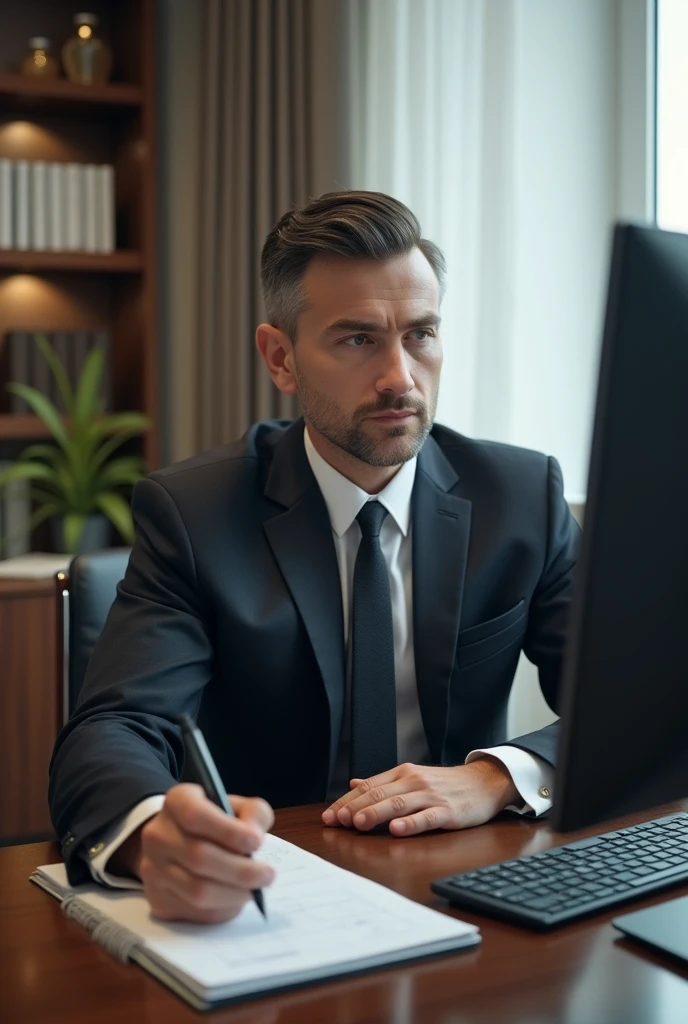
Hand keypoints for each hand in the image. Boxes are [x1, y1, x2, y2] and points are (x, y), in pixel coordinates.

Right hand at [110, 783, 275, 922]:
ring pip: (197, 891)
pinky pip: (194, 912)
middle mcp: (157, 834)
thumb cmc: (216, 823)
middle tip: (267, 875)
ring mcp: (152, 869)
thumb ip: (254, 813)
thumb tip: (254, 836)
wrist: (181, 843)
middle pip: (198, 858)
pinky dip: (222, 909)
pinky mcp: (157, 900)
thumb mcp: (237, 806)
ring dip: (234, 894)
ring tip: (255, 889)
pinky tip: (235, 898)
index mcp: (177, 801)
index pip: (194, 815)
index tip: (257, 841)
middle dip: (240, 870)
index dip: (228, 831)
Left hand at [321, 758, 520, 836]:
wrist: (484, 782)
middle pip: (379, 794)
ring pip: (398, 804)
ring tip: (358, 824)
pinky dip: (411, 823)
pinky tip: (397, 830)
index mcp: (403, 774)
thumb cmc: (446, 785)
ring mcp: (431, 795)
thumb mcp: (412, 778)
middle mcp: (414, 781)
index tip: (329, 816)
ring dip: (376, 814)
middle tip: (337, 822)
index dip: (347, 801)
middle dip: (355, 808)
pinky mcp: (448, 811)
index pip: (368, 787)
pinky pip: (427, 817)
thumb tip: (354, 782)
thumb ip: (384, 783)